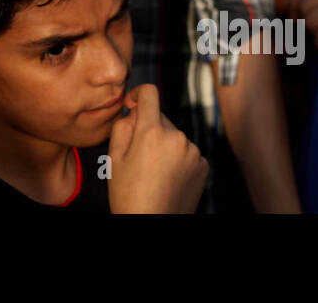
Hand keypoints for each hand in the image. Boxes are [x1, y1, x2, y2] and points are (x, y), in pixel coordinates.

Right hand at [107, 84, 207, 213]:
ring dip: (164, 145)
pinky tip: (168, 177)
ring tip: (154, 171)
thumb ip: (122, 126)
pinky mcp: (202, 165)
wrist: (152, 224)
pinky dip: (178, 158)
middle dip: (149, 130)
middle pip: (161, 119)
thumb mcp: (114, 158)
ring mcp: (193, 151)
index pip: (150, 93)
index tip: (133, 104)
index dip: (138, 94)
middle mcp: (177, 137)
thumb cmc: (129, 196)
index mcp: (152, 132)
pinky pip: (187, 151)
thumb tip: (134, 111)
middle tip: (138, 156)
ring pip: (174, 136)